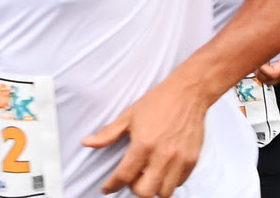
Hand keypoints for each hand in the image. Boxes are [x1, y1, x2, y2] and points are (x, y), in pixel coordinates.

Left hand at [83, 73, 213, 195]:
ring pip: (164, 193)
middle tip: (133, 177)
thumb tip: (87, 142)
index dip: (112, 185)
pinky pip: (179, 183)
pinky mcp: (192, 160)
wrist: (188, 92)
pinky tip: (163, 169)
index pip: (124, 175)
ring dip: (153, 187)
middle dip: (135, 188)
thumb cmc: (158, 102)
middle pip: (145, 192)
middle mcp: (162, 155)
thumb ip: (108, 134)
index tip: (108, 188)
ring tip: (149, 174)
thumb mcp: (129, 116)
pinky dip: (169, 181)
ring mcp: (179, 159)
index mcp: (143, 144)